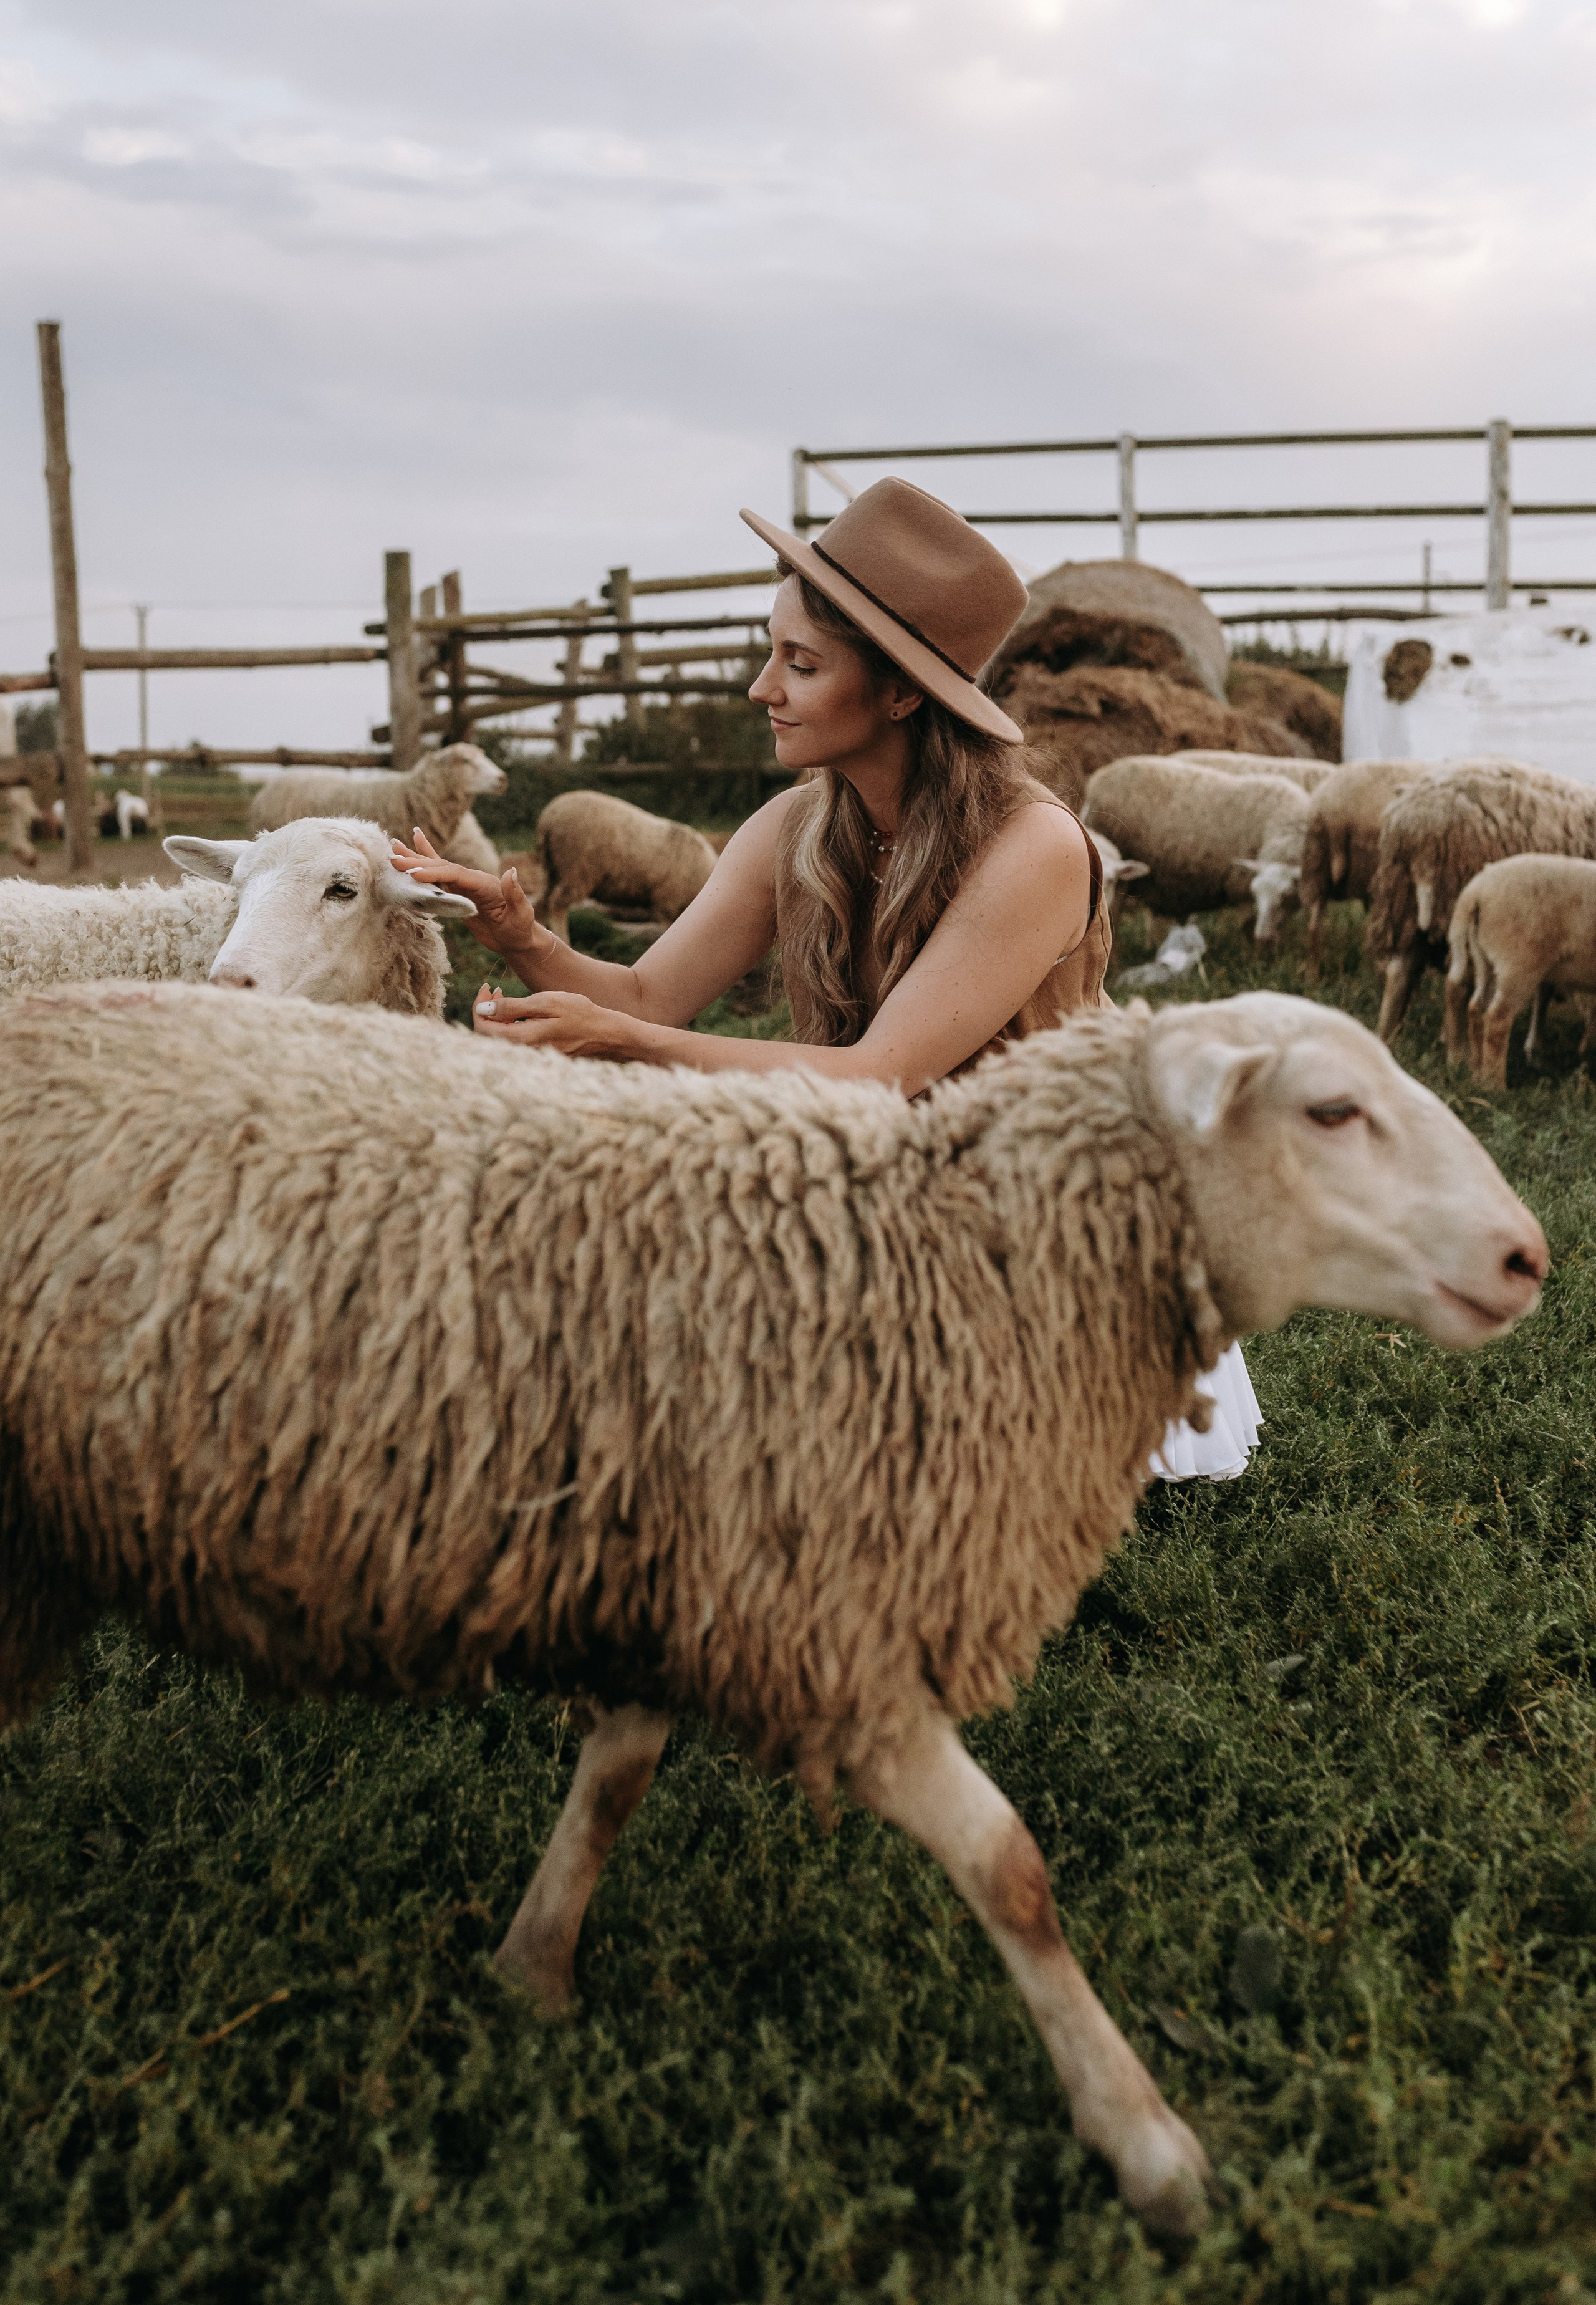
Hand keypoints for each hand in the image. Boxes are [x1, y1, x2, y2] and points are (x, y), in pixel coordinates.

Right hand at [391, 829, 546, 961]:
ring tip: (394, 845)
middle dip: (417, 862)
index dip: (435, 872)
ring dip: (415, 857)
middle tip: (393, 857)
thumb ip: (515, 894)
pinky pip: (438, 878)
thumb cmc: (522, 929)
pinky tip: (412, 852)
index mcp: (485, 883)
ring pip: (436, 868)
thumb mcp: (522, 914)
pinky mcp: (457, 893)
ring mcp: (463, 885)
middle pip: (441, 866)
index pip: (456, 874)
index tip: (414, 874)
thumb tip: (510, 871)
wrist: (518, 938)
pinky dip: (425, 864)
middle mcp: (472, 879)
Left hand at [472, 985, 643, 1059]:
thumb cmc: (579, 1014)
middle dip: (485, 1011)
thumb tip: (482, 1010)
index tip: (488, 987)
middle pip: (487, 1035)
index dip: (479, 1005)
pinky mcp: (537, 1054)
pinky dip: (509, 1024)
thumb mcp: (546, 1002)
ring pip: (499, 1039)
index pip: (483, 1027)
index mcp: (522, 1039)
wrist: (605, 1034)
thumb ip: (512, 1007)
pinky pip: (513, 1042)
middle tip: (494, 990)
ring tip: (504, 996)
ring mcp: (530, 1056)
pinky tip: (519, 1012)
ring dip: (497, 1017)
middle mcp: (523, 1052)